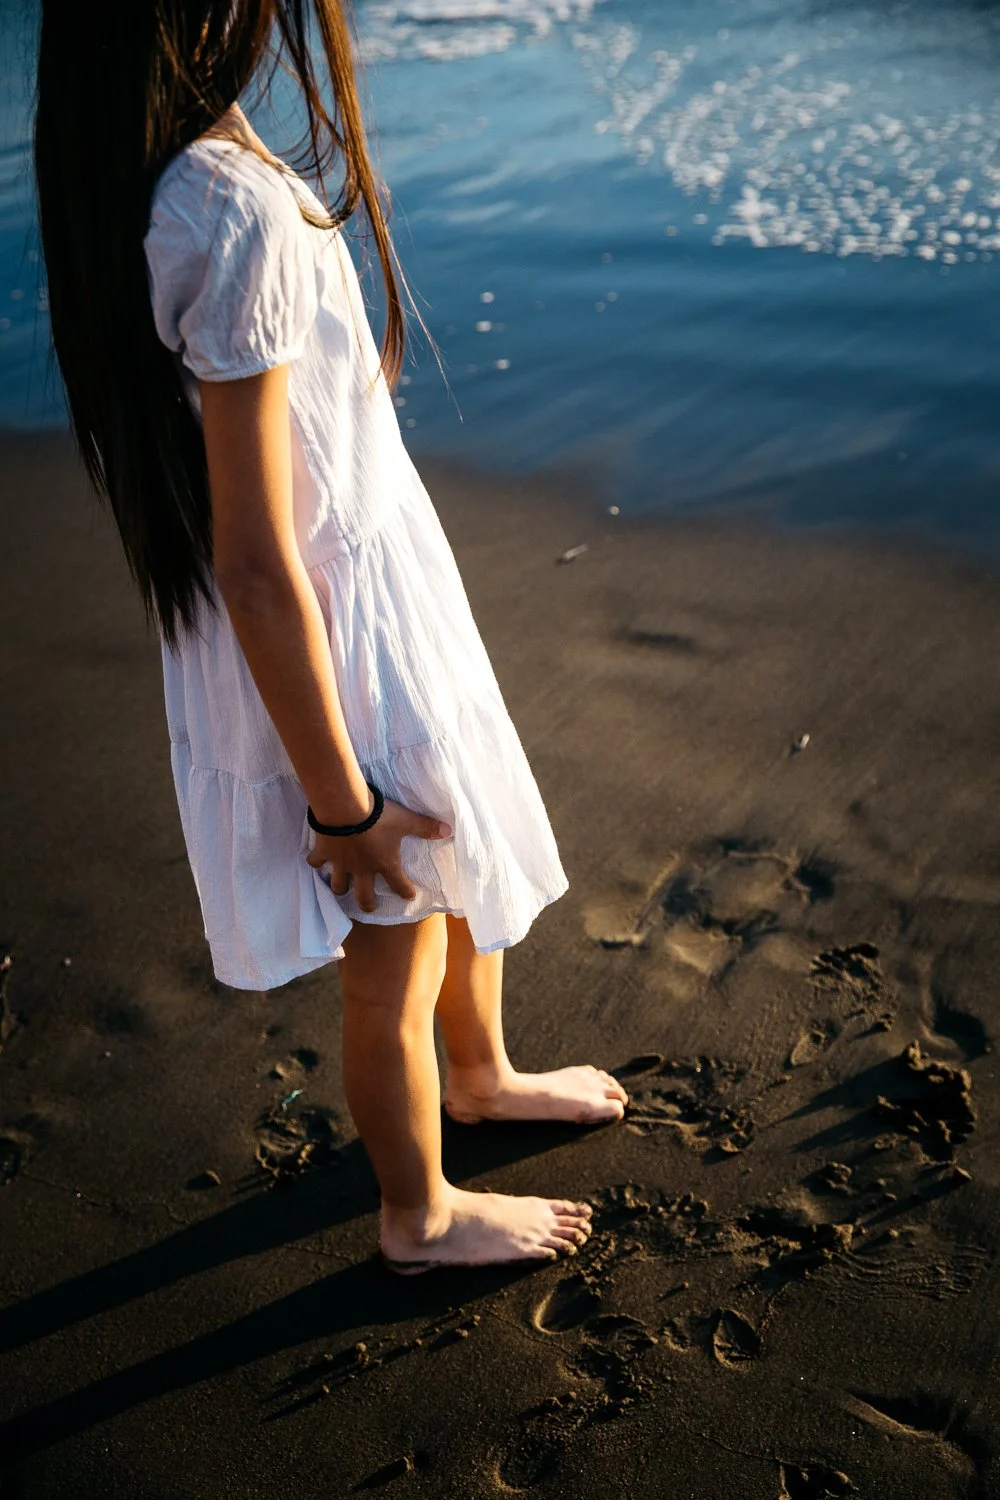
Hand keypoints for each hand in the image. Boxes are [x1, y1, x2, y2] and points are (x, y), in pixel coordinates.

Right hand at [305, 798, 451, 912]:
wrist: (345, 807)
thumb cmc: (379, 816)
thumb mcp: (406, 820)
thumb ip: (426, 827)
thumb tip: (448, 831)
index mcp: (384, 864)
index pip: (399, 885)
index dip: (406, 892)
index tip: (409, 896)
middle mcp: (362, 869)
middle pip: (364, 896)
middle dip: (367, 903)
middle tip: (369, 907)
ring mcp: (340, 863)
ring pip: (338, 885)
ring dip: (340, 888)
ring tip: (341, 888)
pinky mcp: (323, 852)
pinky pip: (316, 862)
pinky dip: (315, 862)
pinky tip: (316, 861)